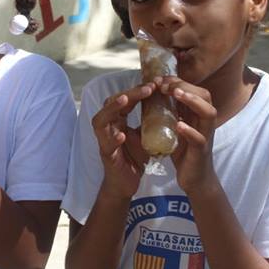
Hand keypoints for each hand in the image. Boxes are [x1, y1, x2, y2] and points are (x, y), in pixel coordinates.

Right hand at [91, 84, 154, 198]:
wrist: (125, 184)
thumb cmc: (133, 158)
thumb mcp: (143, 136)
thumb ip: (150, 122)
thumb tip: (168, 105)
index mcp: (117, 120)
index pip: (124, 99)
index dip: (137, 90)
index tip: (154, 84)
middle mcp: (108, 127)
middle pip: (111, 104)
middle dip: (128, 94)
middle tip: (147, 88)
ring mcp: (104, 141)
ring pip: (100, 120)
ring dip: (112, 109)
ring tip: (125, 100)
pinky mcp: (106, 156)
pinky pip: (106, 145)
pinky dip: (113, 139)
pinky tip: (121, 135)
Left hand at [158, 77, 218, 194]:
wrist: (195, 179)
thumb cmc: (184, 151)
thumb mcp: (176, 127)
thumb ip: (170, 112)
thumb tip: (153, 93)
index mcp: (198, 114)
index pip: (193, 90)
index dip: (178, 81)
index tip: (159, 79)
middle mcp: (205, 122)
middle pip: (204, 96)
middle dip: (185, 86)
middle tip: (165, 84)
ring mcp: (205, 136)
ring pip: (208, 113)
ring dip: (193, 101)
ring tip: (177, 94)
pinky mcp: (201, 152)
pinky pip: (199, 139)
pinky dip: (190, 131)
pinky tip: (179, 125)